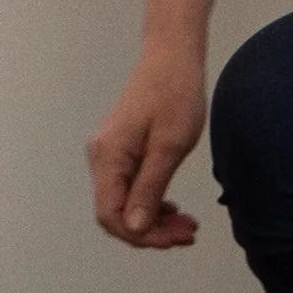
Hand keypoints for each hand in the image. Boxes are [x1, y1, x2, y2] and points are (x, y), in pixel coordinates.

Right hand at [88, 39, 209, 247]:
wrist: (172, 55)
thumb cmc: (175, 94)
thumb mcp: (170, 145)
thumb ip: (150, 188)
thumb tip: (133, 229)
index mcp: (109, 157)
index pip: (111, 215)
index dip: (142, 236)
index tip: (177, 237)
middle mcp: (102, 158)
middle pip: (115, 213)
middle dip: (151, 231)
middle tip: (190, 232)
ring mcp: (110, 153)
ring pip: (124, 203)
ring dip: (154, 220)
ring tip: (188, 223)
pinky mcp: (122, 150)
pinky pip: (129, 188)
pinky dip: (151, 203)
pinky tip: (174, 207)